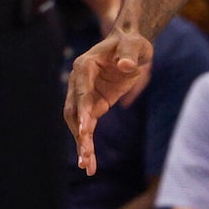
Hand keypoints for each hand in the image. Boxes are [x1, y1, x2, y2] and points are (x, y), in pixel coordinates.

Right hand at [66, 28, 154, 173]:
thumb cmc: (132, 42)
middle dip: (79, 134)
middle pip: (74, 111)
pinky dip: (88, 143)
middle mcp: (79, 82)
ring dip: (81, 144)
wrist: (131, 45)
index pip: (81, 91)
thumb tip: (126, 66)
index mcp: (85, 66)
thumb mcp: (135, 46)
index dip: (83, 111)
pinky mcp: (94, 105)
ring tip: (87, 166)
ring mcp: (84, 95)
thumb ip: (129, 54)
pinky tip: (90, 162)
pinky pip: (88, 126)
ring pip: (77, 123)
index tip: (86, 130)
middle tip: (85, 155)